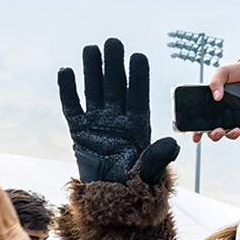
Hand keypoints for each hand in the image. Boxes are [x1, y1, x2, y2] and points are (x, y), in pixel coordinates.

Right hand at [58, 38, 179, 184]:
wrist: (111, 198)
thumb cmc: (136, 184)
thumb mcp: (151, 171)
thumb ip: (160, 157)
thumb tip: (174, 144)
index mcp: (138, 125)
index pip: (138, 96)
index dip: (138, 76)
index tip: (138, 57)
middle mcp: (117, 119)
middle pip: (115, 86)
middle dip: (114, 65)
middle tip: (113, 42)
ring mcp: (97, 123)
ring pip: (94, 90)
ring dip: (92, 70)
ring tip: (91, 49)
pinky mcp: (79, 131)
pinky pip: (72, 107)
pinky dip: (68, 90)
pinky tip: (66, 71)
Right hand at [190, 59, 239, 141]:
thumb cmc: (236, 71)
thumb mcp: (222, 72)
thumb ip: (216, 82)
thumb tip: (216, 96)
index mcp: (211, 104)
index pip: (201, 121)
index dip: (197, 132)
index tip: (196, 137)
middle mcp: (221, 113)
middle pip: (214, 131)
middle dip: (215, 135)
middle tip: (219, 130)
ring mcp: (233, 117)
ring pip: (229, 134)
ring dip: (231, 135)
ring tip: (235, 130)